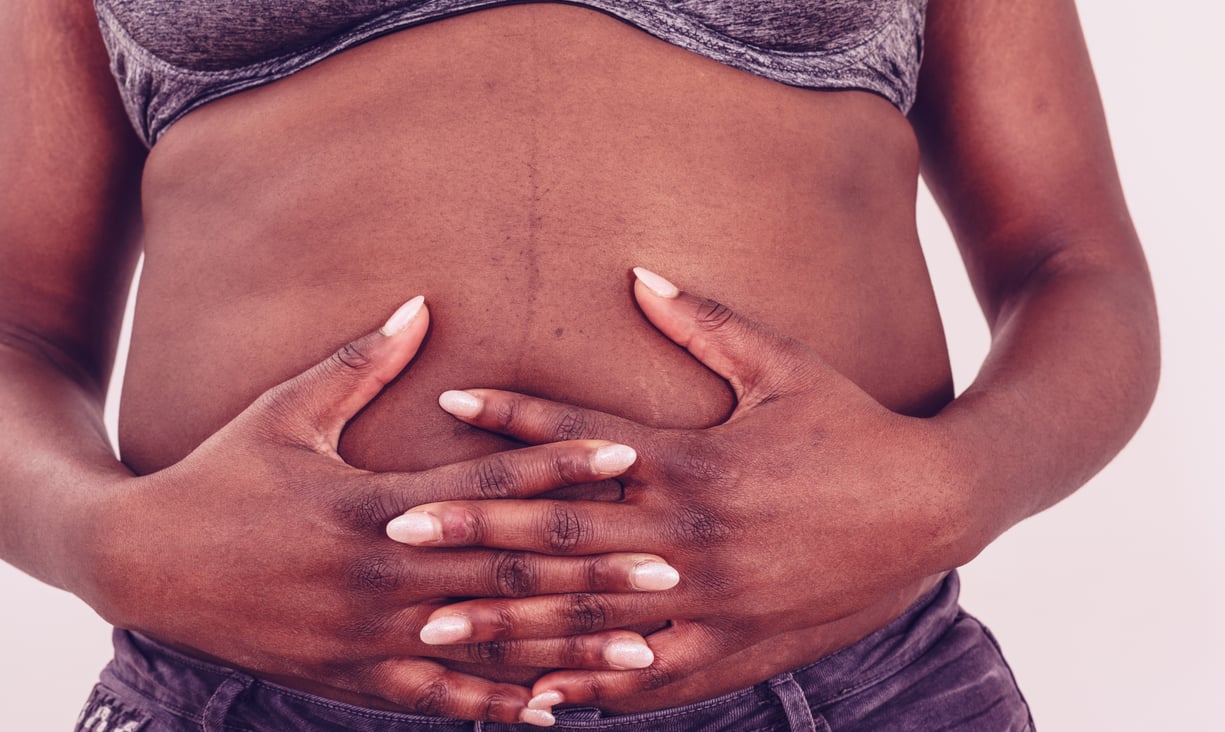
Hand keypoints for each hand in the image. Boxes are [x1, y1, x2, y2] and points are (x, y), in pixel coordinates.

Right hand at [88, 296, 677, 725]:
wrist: (143, 564)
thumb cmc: (219, 474)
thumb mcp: (284, 410)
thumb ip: (360, 362)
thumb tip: (421, 303)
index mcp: (371, 504)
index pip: (486, 485)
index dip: (559, 466)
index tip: (628, 454)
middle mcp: (381, 576)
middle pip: (508, 573)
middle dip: (594, 571)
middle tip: (673, 568)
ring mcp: (369, 636)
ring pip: (490, 647)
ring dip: (569, 650)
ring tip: (643, 655)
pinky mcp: (354, 678)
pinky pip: (439, 699)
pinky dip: (498, 706)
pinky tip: (554, 712)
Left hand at [387, 270, 967, 710]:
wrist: (933, 507)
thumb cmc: (852, 429)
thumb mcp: (784, 367)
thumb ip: (706, 324)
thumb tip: (638, 275)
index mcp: (695, 462)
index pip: (582, 440)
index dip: (512, 419)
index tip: (446, 405)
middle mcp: (691, 536)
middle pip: (564, 535)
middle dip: (476, 534)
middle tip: (397, 534)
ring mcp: (709, 601)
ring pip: (591, 619)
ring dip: (509, 621)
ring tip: (437, 626)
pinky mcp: (733, 649)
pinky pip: (648, 680)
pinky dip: (589, 688)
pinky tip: (535, 699)